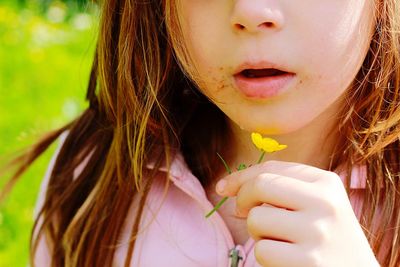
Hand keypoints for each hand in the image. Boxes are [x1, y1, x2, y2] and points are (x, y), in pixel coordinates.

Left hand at [215, 161, 379, 266]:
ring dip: (257, 233)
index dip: (241, 176)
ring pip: (257, 219)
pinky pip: (262, 250)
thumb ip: (281, 188)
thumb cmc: (326, 237)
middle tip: (243, 212)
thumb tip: (227, 186)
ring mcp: (318, 232)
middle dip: (243, 198)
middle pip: (261, 184)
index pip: (272, 169)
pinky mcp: (309, 261)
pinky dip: (266, 256)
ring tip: (279, 240)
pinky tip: (287, 259)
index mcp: (327, 183)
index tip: (223, 187)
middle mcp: (325, 203)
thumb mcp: (316, 203)